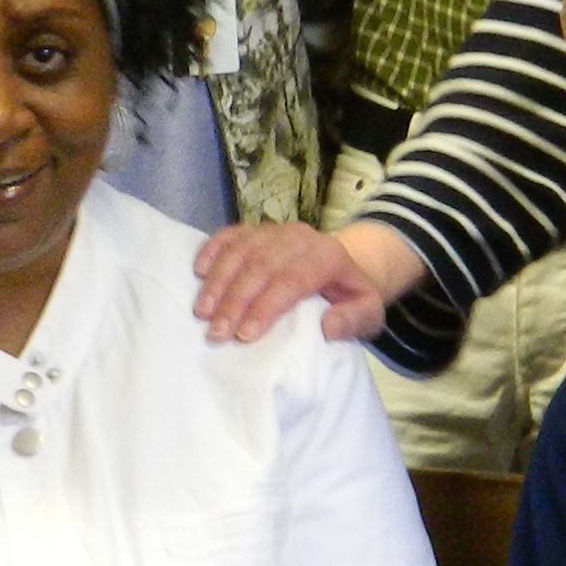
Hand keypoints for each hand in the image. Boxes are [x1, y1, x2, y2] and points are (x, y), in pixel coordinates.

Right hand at [192, 218, 420, 344]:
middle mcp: (299, 237)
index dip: (266, 306)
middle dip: (235, 300)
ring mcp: (274, 230)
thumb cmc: (350, 297)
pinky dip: (212, 250)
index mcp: (328, 256)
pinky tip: (198, 272)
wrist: (345, 267)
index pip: (292, 279)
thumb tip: (327, 326)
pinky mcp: (256, 230)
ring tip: (202, 312)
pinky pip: (229, 234)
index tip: (244, 335)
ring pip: (241, 250)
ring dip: (218, 281)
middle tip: (216, 333)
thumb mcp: (368, 314)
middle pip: (261, 265)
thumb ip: (355, 320)